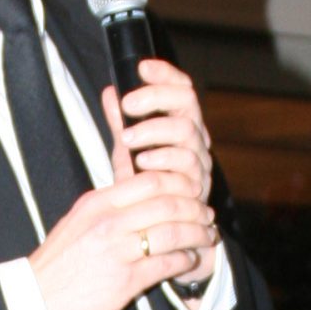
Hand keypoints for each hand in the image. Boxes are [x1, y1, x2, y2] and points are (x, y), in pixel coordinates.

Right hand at [28, 168, 220, 309]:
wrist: (35, 299)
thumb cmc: (58, 262)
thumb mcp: (78, 220)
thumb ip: (108, 205)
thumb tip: (139, 192)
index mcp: (98, 203)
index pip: (150, 181)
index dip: (180, 183)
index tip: (192, 190)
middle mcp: (109, 222)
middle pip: (168, 204)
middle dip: (195, 208)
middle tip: (207, 215)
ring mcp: (118, 251)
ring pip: (173, 232)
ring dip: (197, 234)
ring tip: (207, 237)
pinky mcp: (125, 281)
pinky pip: (166, 264)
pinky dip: (185, 260)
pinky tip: (190, 260)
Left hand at [100, 60, 219, 289]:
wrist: (162, 242)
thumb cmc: (145, 195)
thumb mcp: (128, 155)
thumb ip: (123, 125)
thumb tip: (111, 91)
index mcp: (179, 128)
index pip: (182, 90)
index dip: (165, 75)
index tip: (142, 67)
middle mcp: (195, 142)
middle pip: (188, 104)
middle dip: (156, 99)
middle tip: (128, 106)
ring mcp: (200, 166)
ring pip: (188, 132)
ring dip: (155, 130)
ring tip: (128, 138)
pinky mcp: (200, 189)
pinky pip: (187, 166)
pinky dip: (163, 159)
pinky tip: (141, 161)